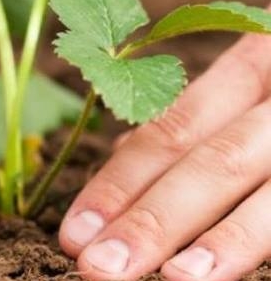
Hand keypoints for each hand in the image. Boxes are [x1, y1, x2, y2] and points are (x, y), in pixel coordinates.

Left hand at [59, 29, 270, 280]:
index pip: (167, 131)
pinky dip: (270, 241)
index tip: (74, 231)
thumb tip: (124, 158)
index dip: (118, 183)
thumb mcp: (251, 80)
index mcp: (250, 67)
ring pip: (269, 193)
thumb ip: (198, 117)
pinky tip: (223, 272)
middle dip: (152, 220)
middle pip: (208, 163)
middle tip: (95, 268)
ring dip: (219, 244)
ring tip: (170, 280)